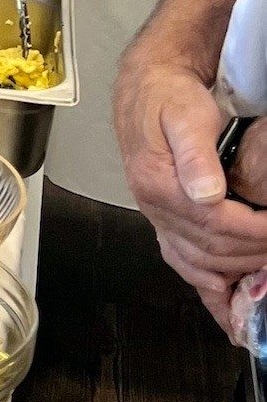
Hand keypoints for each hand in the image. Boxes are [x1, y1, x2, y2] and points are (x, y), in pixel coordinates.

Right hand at [114, 52, 266, 328]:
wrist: (146, 89)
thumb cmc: (169, 97)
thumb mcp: (184, 114)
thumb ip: (195, 153)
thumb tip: (206, 193)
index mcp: (158, 183)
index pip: (215, 224)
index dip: (255, 234)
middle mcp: (154, 207)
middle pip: (211, 249)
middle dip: (253, 255)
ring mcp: (157, 218)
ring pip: (201, 264)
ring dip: (237, 272)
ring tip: (263, 272)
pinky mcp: (164, 222)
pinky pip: (184, 266)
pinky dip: (208, 292)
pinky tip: (227, 311)